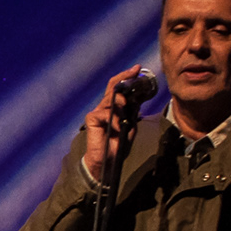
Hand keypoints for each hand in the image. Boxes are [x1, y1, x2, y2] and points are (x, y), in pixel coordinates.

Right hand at [82, 66, 148, 181]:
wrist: (107, 160)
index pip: (119, 88)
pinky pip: (104, 114)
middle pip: (112, 87)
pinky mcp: (92, 120)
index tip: (137, 69)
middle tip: (134, 72)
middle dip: (124, 78)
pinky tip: (118, 127)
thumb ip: (132, 112)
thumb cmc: (117, 145)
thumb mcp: (130, 126)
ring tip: (124, 107)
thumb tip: (138, 99)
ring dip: (120, 102)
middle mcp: (105, 107)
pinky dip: (114, 120)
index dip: (127, 77)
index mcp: (114, 108)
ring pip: (109, 99)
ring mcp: (97, 113)